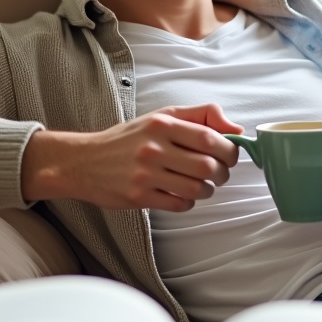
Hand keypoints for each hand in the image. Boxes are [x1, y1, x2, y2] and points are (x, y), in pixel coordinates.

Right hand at [23, 104, 242, 211]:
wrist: (85, 161)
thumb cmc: (128, 139)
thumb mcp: (161, 117)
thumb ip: (200, 117)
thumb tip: (236, 129)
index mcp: (161, 124)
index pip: (209, 138)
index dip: (229, 149)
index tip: (229, 154)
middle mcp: (153, 148)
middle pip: (207, 166)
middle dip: (222, 173)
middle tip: (219, 173)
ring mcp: (145, 174)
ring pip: (196, 189)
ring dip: (207, 190)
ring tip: (201, 185)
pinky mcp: (139, 196)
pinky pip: (179, 204)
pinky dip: (188, 202)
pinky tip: (181, 194)